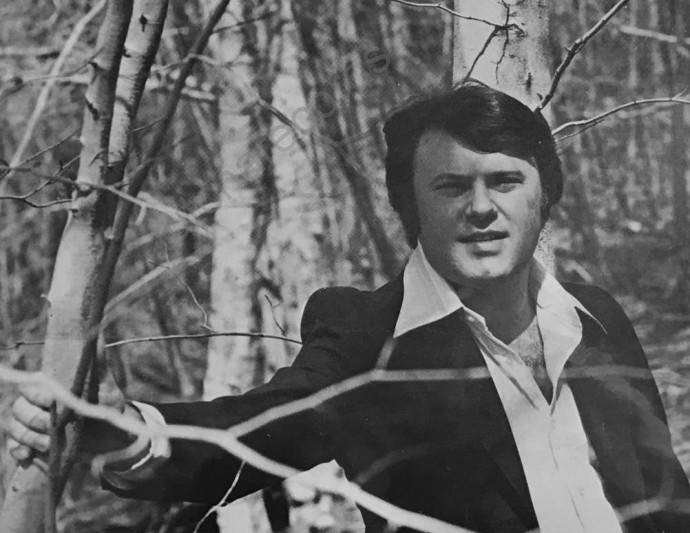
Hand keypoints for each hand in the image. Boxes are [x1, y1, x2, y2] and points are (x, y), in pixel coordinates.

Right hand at [7, 382, 140, 465]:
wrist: (112, 436)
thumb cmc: (107, 408)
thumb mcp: (110, 393)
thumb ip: (101, 377)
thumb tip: (96, 351)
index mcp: (54, 386)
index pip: (32, 385)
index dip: (37, 394)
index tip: (51, 401)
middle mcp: (38, 402)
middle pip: (19, 407)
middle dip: (34, 418)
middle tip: (52, 427)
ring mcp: (33, 423)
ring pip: (14, 425)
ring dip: (28, 436)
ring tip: (48, 445)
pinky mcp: (32, 443)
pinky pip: (13, 445)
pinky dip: (17, 450)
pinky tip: (27, 457)